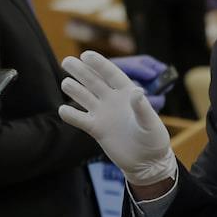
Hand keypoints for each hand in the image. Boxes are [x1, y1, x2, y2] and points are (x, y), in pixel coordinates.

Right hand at [58, 51, 175, 185]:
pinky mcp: (97, 129)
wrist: (146, 162)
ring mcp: (103, 114)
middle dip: (80, 71)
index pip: (111, 74)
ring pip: (84, 97)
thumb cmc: (153, 140)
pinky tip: (62, 110)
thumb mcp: (151, 123)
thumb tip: (137, 91)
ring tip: (65, 83)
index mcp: (127, 93)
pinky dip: (71, 115)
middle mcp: (113, 100)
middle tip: (66, 61)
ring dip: (74, 89)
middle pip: (93, 81)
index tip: (85, 55)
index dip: (98, 64)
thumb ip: (143, 108)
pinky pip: (81, 119)